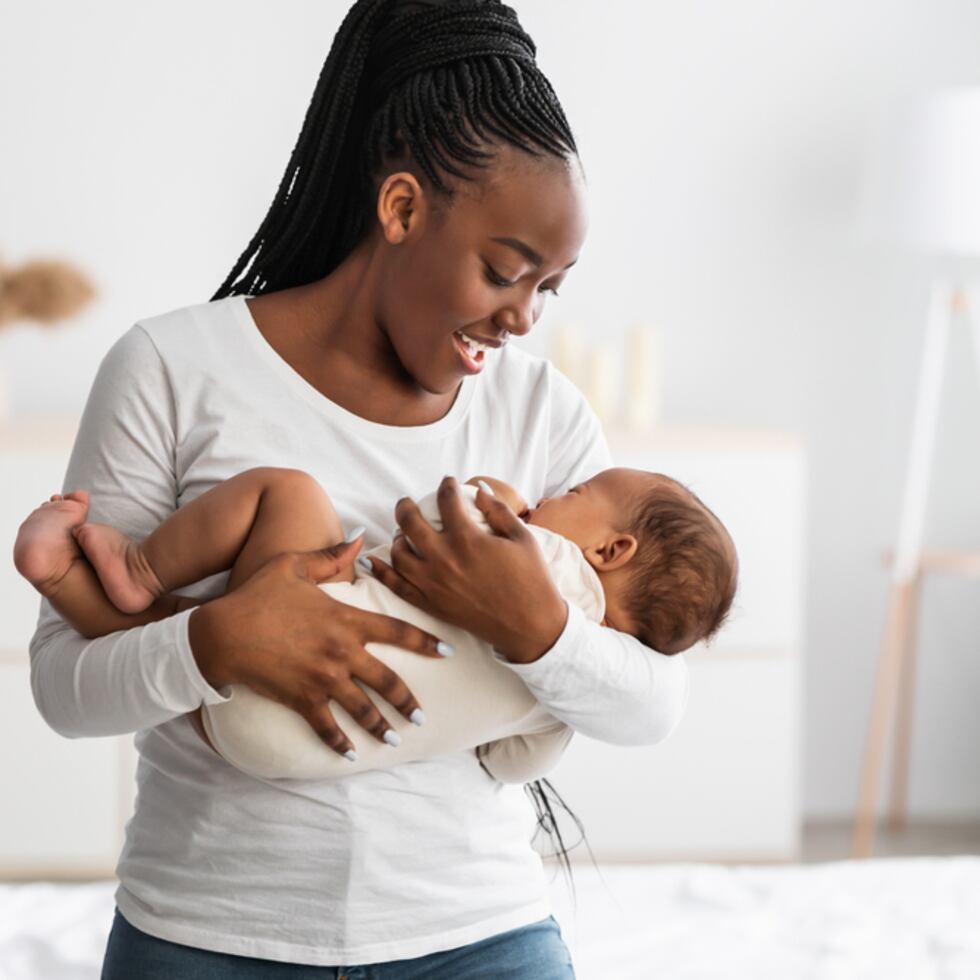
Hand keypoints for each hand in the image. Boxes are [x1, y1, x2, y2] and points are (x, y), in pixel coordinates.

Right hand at [187, 538, 452, 756]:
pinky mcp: (302, 699)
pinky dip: (339, 744)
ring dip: (381, 726)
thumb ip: (331, 557)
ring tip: (396, 738)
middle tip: (422, 716)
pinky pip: (326, 726)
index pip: (397, 631)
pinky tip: (350, 755)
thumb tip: (360, 539)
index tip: (448, 651)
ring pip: (363, 708)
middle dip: (407, 700)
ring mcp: (324, 679)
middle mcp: (342, 652)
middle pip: (387, 680)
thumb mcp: (295, 566)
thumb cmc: (258, 595)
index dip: (425, 642)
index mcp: (346, 620)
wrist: (223, 632)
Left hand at [363, 476, 567, 662]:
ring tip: (402, 533)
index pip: (447, 500)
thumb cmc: (532, 579)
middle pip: (410, 522)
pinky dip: (381, 571)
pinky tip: (374, 561)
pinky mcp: (431, 604)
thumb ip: (498, 510)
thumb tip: (479, 490)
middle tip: (409, 502)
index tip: (448, 482)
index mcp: (468, 539)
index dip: (446, 486)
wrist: (529, 624)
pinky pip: (397, 586)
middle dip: (406, 506)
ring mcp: (434, 584)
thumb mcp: (522, 537)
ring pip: (398, 553)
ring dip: (396, 537)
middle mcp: (444, 559)